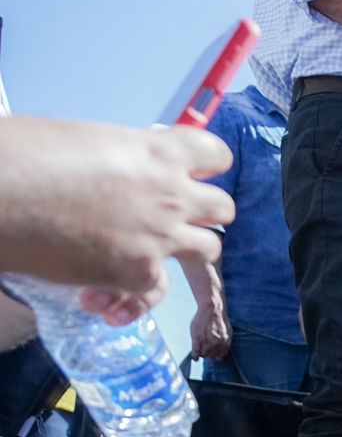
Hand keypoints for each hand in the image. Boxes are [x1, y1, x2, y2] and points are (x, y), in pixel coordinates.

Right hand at [0, 119, 233, 295]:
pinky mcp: (139, 274)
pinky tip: (98, 296)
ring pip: (209, 250)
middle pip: (223, 207)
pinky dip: (132, 297)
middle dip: (203, 212)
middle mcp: (172, 194)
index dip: (206, 166)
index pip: (215, 155)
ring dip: (182, 252)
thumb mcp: (86, 139)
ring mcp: (162, 237)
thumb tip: (123, 172)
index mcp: (158, 151)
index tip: (191, 172)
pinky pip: (158, 291)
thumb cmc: (24, 155)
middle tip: (175, 215)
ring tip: (146, 254)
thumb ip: (123, 157)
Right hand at [188, 301, 231, 359]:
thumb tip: (223, 353)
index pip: (220, 357)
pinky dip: (195, 356)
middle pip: (211, 356)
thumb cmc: (219, 320)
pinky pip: (195, 352)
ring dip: (202, 353)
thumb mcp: (228, 333)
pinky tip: (195, 357)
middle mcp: (216, 344)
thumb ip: (226, 343)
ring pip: (203, 354)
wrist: (212, 310)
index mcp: (225, 343)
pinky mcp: (197, 338)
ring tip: (202, 348)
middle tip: (206, 348)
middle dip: (209, 353)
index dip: (216, 356)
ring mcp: (206, 341)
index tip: (213, 354)